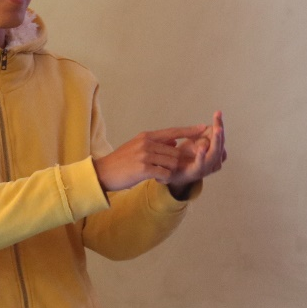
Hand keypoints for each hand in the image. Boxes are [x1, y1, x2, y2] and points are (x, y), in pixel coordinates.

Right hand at [94, 111, 225, 192]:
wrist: (103, 173)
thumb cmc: (121, 161)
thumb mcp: (137, 147)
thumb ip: (155, 144)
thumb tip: (173, 141)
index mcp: (146, 136)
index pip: (173, 132)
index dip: (189, 131)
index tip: (203, 128)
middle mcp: (147, 143)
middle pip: (175, 151)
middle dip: (178, 162)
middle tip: (175, 170)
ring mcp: (145, 155)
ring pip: (172, 163)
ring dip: (170, 171)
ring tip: (160, 175)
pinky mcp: (143, 169)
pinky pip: (164, 173)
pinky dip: (165, 178)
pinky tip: (157, 179)